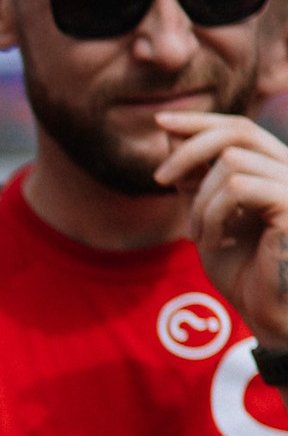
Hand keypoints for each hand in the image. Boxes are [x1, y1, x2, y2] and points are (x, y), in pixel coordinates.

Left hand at [157, 112, 287, 347]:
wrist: (271, 314)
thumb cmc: (244, 270)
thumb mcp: (208, 216)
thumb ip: (196, 179)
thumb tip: (172, 134)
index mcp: (276, 169)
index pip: (240, 128)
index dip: (200, 121)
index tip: (161, 123)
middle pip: (238, 131)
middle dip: (190, 149)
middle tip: (159, 180)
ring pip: (231, 163)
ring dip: (200, 202)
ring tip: (200, 236)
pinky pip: (239, 187)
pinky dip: (212, 214)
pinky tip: (214, 243)